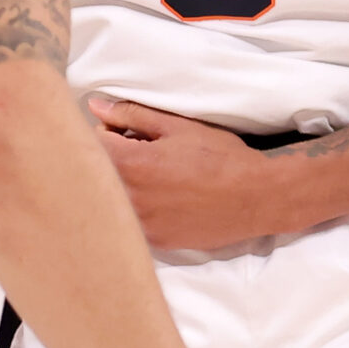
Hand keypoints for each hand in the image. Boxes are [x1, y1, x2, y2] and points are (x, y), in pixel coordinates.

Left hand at [88, 97, 290, 250]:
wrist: (256, 198)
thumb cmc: (220, 157)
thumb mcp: (178, 127)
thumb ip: (132, 115)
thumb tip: (96, 106)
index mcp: (132, 164)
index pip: (92, 143)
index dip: (109, 133)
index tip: (129, 133)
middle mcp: (130, 198)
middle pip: (99, 173)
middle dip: (114, 160)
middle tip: (144, 154)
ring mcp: (141, 224)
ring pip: (114, 199)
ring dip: (125, 185)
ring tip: (157, 178)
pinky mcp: (154, 241)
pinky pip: (132, 220)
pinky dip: (139, 208)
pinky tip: (166, 200)